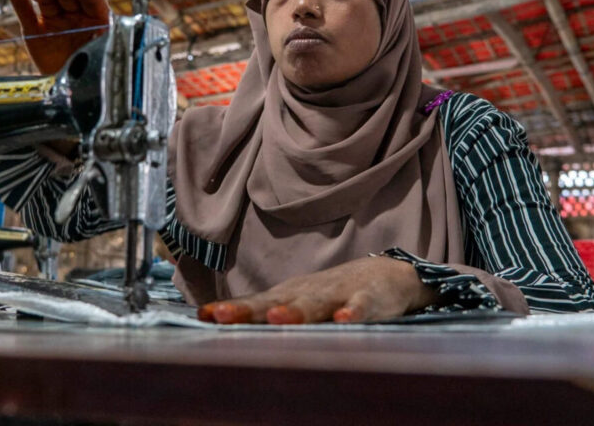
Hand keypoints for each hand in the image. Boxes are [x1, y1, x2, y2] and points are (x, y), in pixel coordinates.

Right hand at [0, 0, 109, 74]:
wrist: (70, 97)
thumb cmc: (93, 76)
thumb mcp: (102, 56)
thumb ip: (101, 40)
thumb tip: (102, 30)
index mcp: (99, 18)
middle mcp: (78, 15)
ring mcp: (55, 20)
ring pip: (47, 0)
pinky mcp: (34, 30)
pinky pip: (23, 7)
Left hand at [198, 256, 439, 323]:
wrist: (389, 274)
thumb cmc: (332, 293)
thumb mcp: (296, 301)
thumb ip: (262, 311)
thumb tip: (212, 318)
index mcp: (289, 295)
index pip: (255, 303)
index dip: (231, 310)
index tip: (204, 316)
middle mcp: (308, 292)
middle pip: (277, 302)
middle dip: (250, 310)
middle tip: (223, 316)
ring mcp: (338, 293)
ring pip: (316, 303)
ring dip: (296, 311)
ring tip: (277, 319)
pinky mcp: (370, 298)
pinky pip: (361, 306)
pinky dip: (353, 311)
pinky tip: (344, 318)